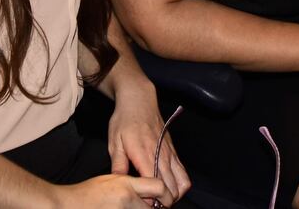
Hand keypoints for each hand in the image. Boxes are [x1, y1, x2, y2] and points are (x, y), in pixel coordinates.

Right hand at [57, 174, 171, 207]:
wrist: (69, 205)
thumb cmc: (87, 193)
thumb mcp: (110, 180)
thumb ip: (130, 185)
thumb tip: (149, 193)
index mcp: (126, 183)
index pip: (158, 187)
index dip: (166, 195)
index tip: (165, 200)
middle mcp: (126, 199)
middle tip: (149, 206)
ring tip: (129, 207)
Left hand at [108, 79, 189, 203]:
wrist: (139, 100)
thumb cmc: (124, 120)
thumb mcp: (114, 141)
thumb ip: (118, 165)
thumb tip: (119, 184)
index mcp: (145, 155)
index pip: (155, 186)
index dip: (150, 200)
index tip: (142, 202)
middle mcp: (161, 156)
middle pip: (172, 190)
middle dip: (163, 202)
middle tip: (150, 203)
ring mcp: (170, 154)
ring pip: (182, 184)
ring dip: (173, 195)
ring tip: (160, 198)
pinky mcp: (174, 151)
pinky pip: (183, 174)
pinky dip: (179, 185)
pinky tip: (167, 186)